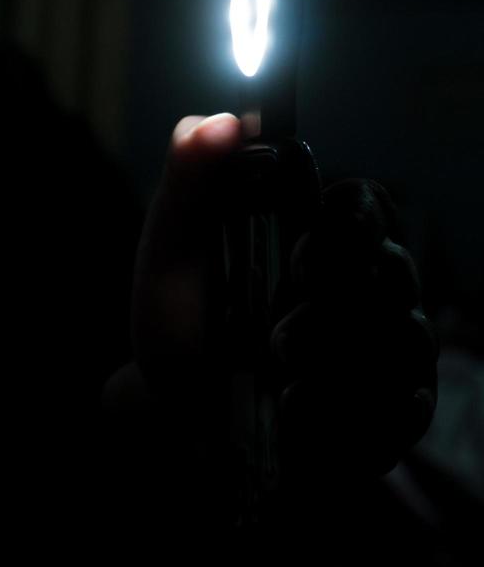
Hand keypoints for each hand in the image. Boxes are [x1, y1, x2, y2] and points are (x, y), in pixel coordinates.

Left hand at [113, 112, 437, 566]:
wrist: (185, 451)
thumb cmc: (179, 353)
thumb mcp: (166, 269)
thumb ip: (187, 192)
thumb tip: (213, 115)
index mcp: (306, 243)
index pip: (350, 200)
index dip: (331, 212)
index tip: (292, 237)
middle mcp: (357, 287)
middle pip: (385, 257)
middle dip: (326, 287)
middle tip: (273, 322)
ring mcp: (385, 348)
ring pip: (399, 324)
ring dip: (322, 349)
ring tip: (273, 370)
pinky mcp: (398, 410)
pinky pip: (400, 393)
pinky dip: (337, 404)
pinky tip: (297, 414)